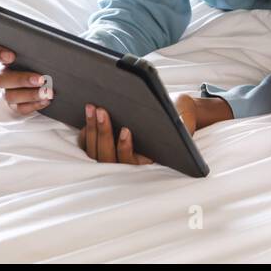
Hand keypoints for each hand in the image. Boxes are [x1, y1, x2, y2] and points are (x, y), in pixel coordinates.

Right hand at [0, 43, 50, 113]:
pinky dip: (33, 105)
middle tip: (40, 79)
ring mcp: (8, 90)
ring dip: (30, 95)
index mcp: (5, 56)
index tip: (11, 56)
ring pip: (10, 96)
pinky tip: (45, 100)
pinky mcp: (16, 104)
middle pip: (0, 79)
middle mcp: (3, 74)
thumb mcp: (39, 48)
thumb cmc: (43, 57)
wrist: (53, 75)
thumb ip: (36, 46)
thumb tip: (48, 48)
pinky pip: (20, 108)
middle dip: (21, 80)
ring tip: (46, 92)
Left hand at [77, 94, 225, 164]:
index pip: (132, 162)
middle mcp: (129, 163)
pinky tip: (88, 117)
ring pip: (96, 152)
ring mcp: (114, 156)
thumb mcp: (183, 117)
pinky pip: (88, 146)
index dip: (126, 148)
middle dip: (104, 133)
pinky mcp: (104, 146)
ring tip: (92, 108)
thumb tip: (176, 121)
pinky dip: (86, 134)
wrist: (173, 110)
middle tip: (102, 111)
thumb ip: (181, 122)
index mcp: (149, 161)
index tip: (126, 130)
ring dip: (92, 130)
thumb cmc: (179, 114)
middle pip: (108, 157)